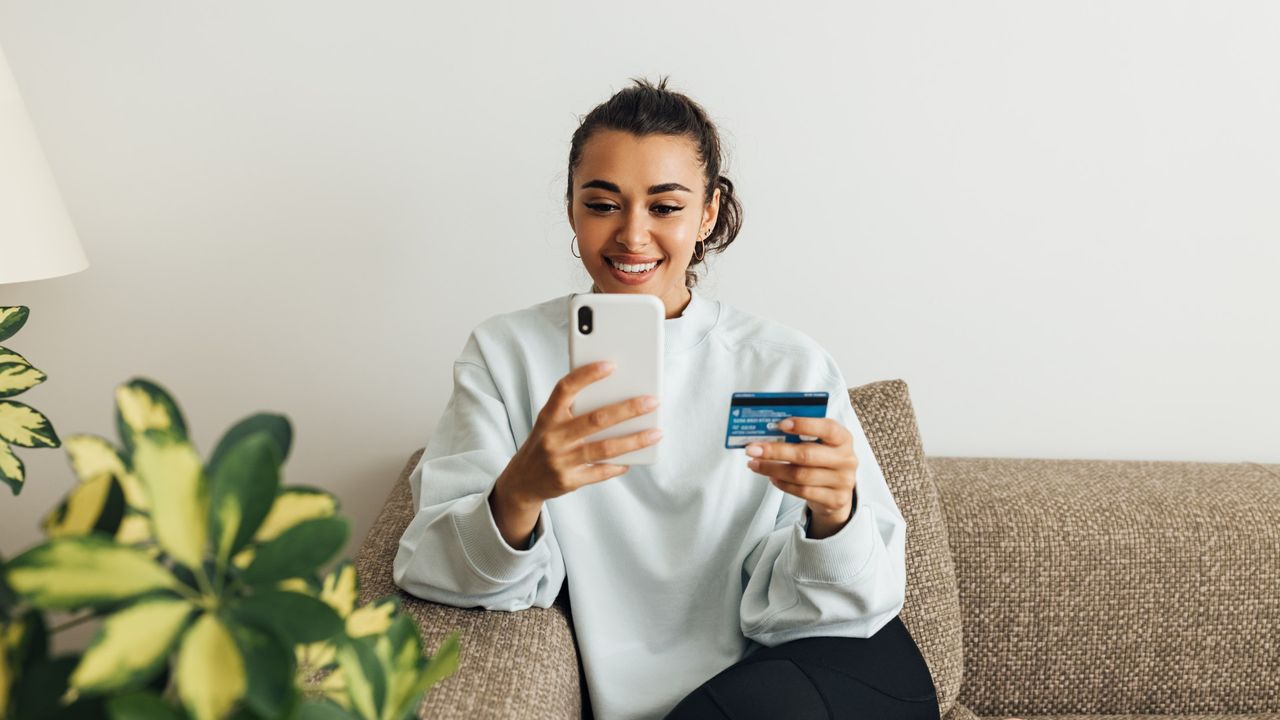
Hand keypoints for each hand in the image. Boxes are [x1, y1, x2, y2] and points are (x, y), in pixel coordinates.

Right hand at [495, 361, 662, 510]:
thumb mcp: (550, 422)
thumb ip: (574, 409)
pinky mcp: (569, 481)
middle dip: (628, 409)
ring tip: (656, 432)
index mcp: (548, 416)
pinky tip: (634, 459)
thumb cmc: (546, 442)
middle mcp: (553, 437)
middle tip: (652, 401)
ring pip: (604, 448)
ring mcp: (560, 461)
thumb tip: (616, 396)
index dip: (586, 375)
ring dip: (634, 440)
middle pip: (595, 419)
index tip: (611, 365)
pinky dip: (619, 465)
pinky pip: (601, 472)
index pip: (565, 389)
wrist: (523, 480)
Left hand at [744, 417, 858, 538]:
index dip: (804, 425)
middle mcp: (846, 459)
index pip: (827, 428)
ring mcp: (842, 481)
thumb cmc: (823, 460)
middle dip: (776, 451)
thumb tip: (768, 430)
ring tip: (755, 464)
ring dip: (773, 469)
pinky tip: (771, 477)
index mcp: (843, 438)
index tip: (780, 424)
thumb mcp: (820, 444)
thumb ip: (801, 436)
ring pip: (800, 475)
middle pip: (807, 454)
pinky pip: (802, 492)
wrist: (838, 492)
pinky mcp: (834, 499)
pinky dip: (783, 484)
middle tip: (753, 449)